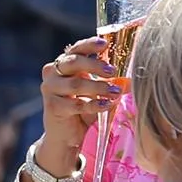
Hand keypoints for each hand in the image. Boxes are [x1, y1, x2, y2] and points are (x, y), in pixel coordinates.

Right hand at [38, 36, 118, 169]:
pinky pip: (76, 103)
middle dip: (95, 65)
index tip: (105, 45)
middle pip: (73, 62)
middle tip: (112, 71)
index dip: (89, 45)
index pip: (76, 49)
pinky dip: (93, 104)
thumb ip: (111, 83)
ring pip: (76, 84)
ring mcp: (50, 89)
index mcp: (64, 64)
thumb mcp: (98, 92)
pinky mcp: (52, 106)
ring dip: (98, 87)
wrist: (67, 136)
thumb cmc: (83, 109)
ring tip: (115, 92)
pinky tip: (106, 105)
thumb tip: (131, 80)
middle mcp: (53, 73)